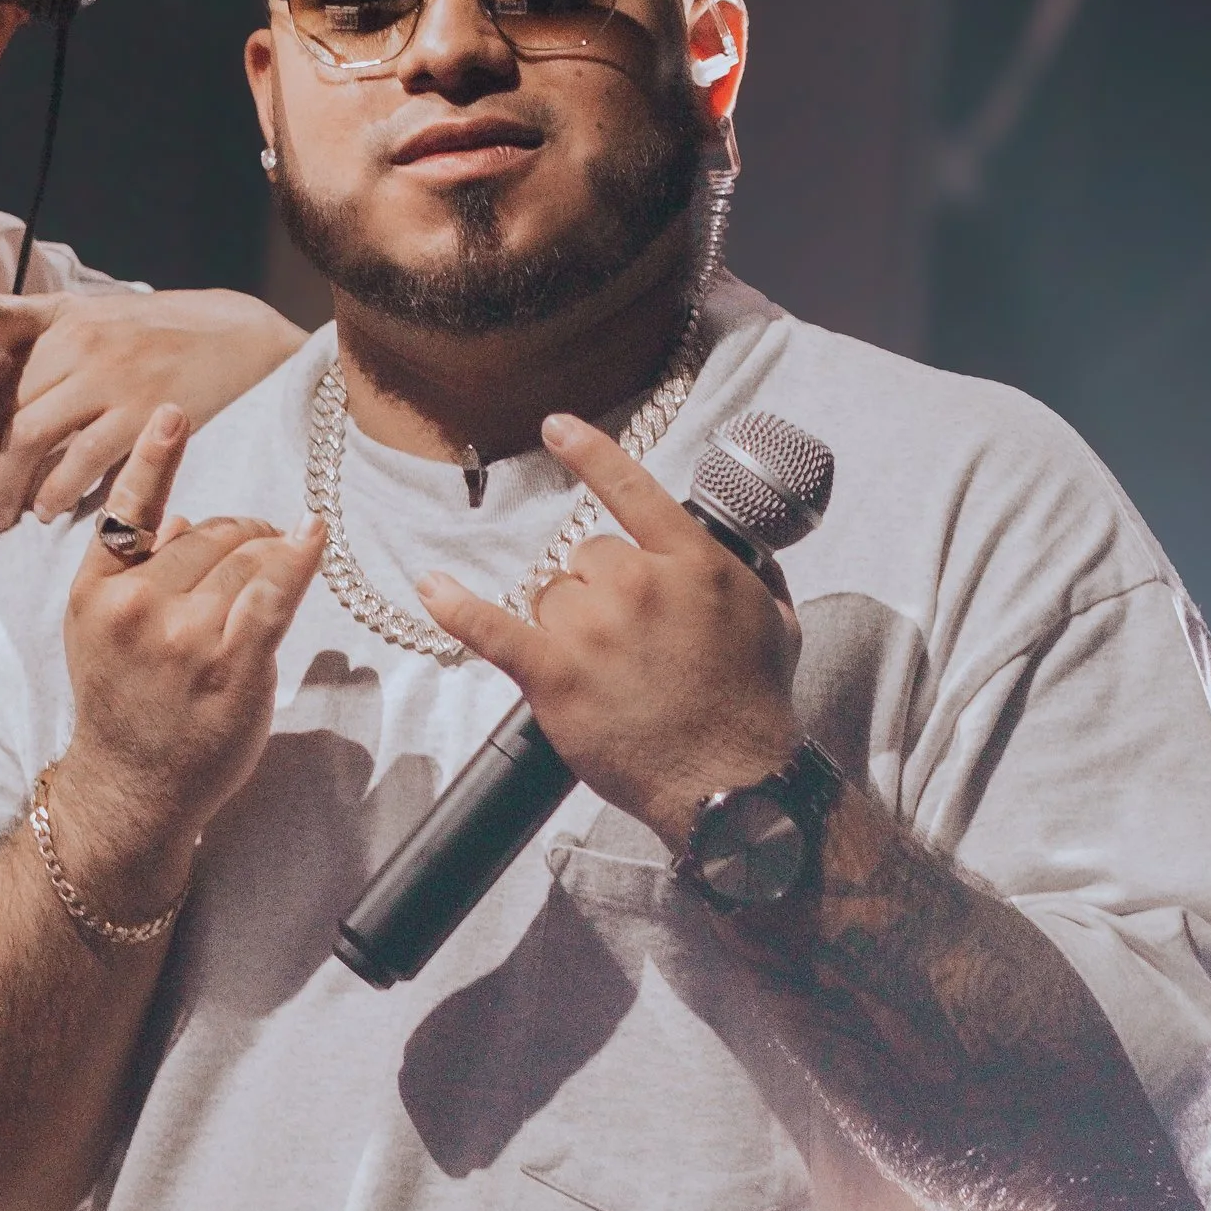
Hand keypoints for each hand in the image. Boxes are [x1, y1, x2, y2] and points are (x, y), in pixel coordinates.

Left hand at [0, 282, 300, 543]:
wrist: (240, 341)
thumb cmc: (144, 342)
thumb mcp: (73, 335)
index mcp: (57, 320)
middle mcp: (78, 342)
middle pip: (0, 412)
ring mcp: (111, 376)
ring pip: (31, 440)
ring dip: (8, 491)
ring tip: (5, 522)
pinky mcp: (144, 414)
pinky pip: (83, 461)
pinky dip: (57, 492)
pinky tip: (50, 510)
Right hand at [49, 406, 322, 900]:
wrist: (131, 789)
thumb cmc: (124, 709)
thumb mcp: (100, 634)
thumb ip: (132, 571)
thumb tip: (182, 515)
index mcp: (95, 591)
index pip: (131, 511)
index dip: (155, 457)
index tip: (173, 412)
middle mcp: (135, 607)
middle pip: (210, 531)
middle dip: (242, 533)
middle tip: (260, 548)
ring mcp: (183, 636)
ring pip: (246, 557)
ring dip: (272, 553)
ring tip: (278, 566)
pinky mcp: (231, 664)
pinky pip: (273, 592)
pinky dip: (297, 558)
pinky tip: (313, 536)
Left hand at [421, 413, 800, 851]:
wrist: (733, 784)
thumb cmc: (756, 706)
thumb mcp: (778, 621)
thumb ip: (753, 574)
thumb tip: (737, 552)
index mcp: (693, 563)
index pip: (631, 491)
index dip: (590, 455)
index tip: (557, 426)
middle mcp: (639, 584)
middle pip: (586, 558)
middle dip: (599, 594)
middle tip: (630, 646)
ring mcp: (593, 629)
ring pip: (549, 596)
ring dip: (565, 626)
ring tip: (603, 672)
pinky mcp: (555, 675)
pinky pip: (491, 628)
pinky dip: (457, 608)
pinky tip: (432, 587)